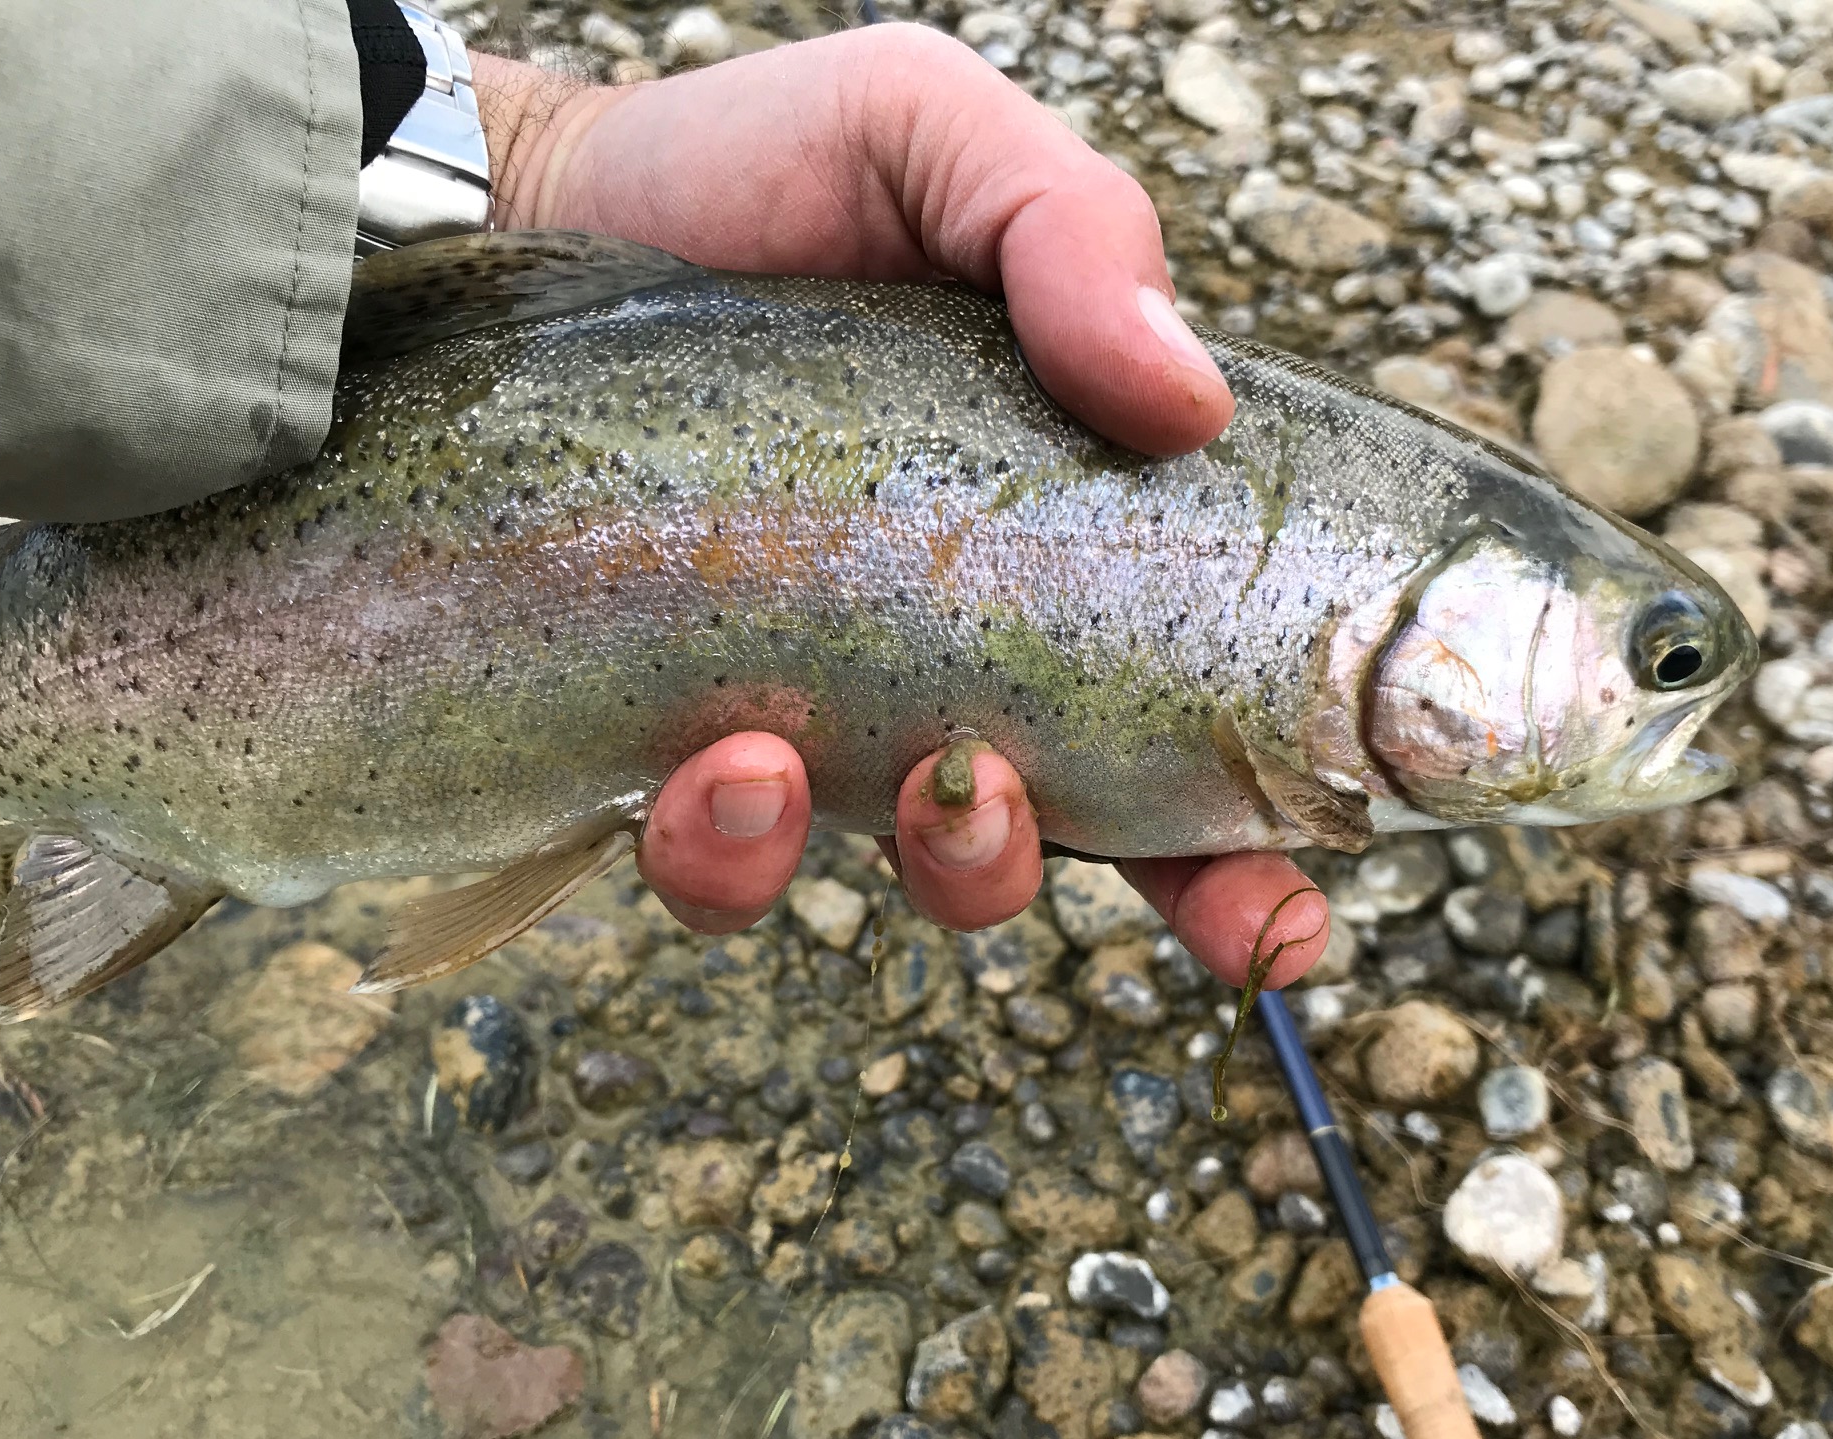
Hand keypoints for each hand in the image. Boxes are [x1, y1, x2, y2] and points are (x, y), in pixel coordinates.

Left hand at [470, 27, 1327, 987]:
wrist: (527, 209)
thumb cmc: (748, 178)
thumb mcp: (928, 138)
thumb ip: (1072, 230)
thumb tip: (1191, 401)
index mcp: (1060, 538)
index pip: (1203, 700)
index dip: (1263, 825)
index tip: (1304, 892)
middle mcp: (964, 652)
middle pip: (1107, 822)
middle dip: (1177, 899)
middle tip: (1211, 907)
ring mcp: (825, 712)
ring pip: (926, 869)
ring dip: (962, 864)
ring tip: (928, 775)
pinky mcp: (677, 745)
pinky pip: (720, 866)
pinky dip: (739, 852)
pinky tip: (726, 766)